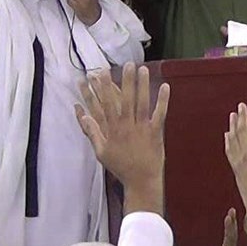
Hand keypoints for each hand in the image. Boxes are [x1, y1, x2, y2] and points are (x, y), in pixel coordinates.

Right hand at [76, 64, 168, 214]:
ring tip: (143, 69)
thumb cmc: (120, 167)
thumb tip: (82, 115)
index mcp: (113, 129)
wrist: (140, 181)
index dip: (104, 87)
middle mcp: (126, 126)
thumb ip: (92, 132)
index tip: (102, 72)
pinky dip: (163, 100)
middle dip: (126, 80)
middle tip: (127, 64)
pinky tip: (165, 86)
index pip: (107, 104)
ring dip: (143, 85)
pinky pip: (160, 114)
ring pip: (142, 103)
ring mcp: (142, 128)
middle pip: (126, 99)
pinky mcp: (156, 133)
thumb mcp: (101, 152)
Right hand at [208, 209, 238, 245]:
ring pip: (231, 236)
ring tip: (231, 215)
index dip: (229, 227)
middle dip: (232, 223)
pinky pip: (228, 239)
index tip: (230, 215)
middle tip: (232, 210)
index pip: (229, 237)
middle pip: (232, 234)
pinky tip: (229, 228)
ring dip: (231, 225)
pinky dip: (229, 232)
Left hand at [224, 102, 246, 239]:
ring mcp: (239, 160)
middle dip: (242, 117)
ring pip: (234, 139)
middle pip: (243, 131)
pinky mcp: (234, 167)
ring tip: (232, 115)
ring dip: (233, 125)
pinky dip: (228, 141)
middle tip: (241, 105)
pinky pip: (229, 150)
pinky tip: (227, 134)